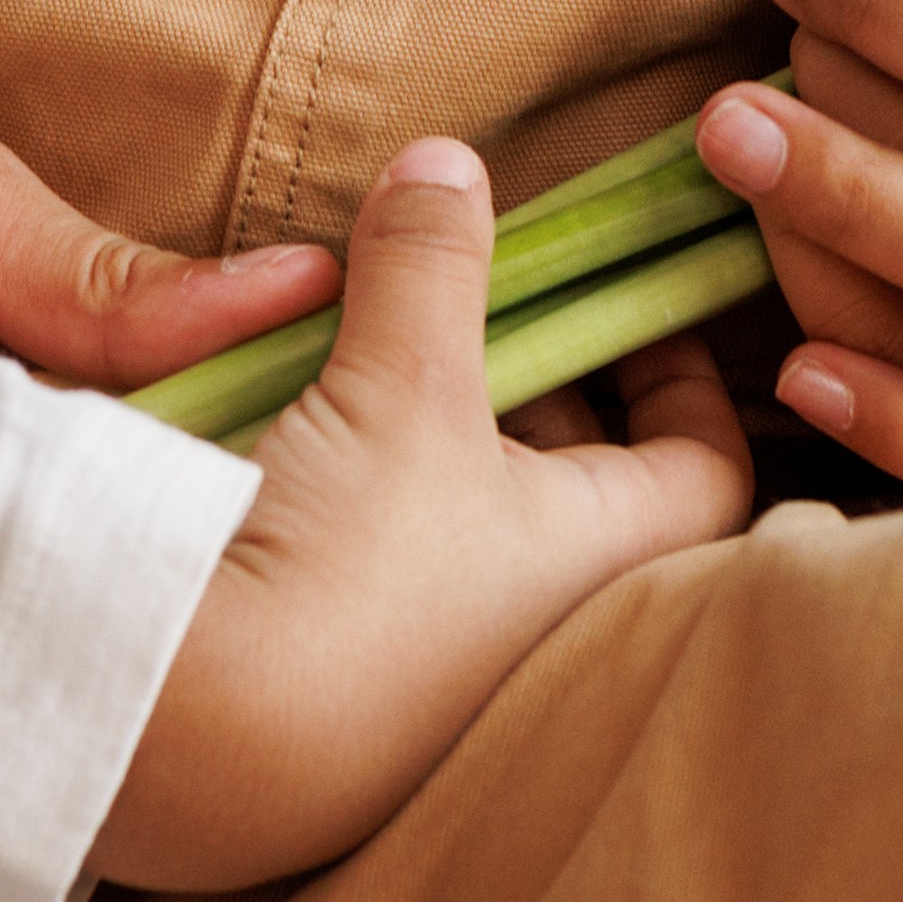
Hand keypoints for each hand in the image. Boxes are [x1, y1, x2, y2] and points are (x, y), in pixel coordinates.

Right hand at [89, 143, 743, 892]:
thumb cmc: (349, 566)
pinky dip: (375, 496)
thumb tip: (446, 163)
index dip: (679, 370)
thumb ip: (431, 263)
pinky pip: (400, 572)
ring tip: (387, 359)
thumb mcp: (400, 382)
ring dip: (444, 439)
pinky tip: (311, 440)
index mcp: (611, 556)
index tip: (631, 298)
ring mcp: (459, 666)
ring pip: (486, 526)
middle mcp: (552, 624)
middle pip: (589, 484)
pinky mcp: (363, 687)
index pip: (707, 460)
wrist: (194, 738)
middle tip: (490, 307)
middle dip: (543, 386)